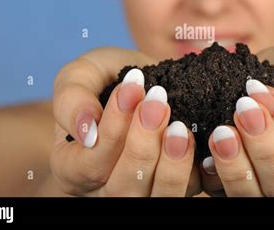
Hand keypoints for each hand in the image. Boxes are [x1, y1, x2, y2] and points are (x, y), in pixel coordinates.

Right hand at [51, 47, 199, 195]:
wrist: (149, 79)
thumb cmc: (109, 78)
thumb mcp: (81, 75)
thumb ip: (71, 99)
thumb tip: (86, 132)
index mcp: (74, 168)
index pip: (89, 165)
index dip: (112, 130)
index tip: (132, 88)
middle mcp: (106, 188)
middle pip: (123, 189)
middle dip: (142, 145)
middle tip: (158, 101)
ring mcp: (145, 190)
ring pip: (158, 197)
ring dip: (171, 164)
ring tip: (179, 127)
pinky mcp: (180, 185)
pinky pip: (191, 190)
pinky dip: (199, 169)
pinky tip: (202, 140)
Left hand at [201, 46, 273, 195]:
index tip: (267, 94)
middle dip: (262, 146)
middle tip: (242, 107)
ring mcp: (271, 190)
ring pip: (253, 197)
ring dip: (235, 165)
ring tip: (221, 131)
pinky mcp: (240, 187)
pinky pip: (224, 194)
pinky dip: (214, 176)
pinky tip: (206, 153)